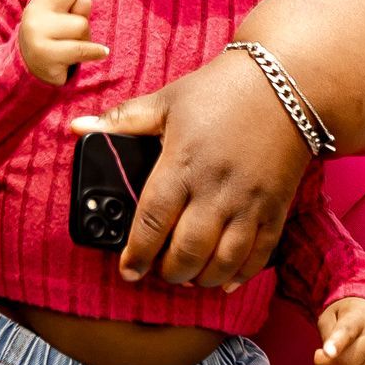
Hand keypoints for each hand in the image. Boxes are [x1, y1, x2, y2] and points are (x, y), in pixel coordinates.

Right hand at [18, 0, 115, 85]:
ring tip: (69, 46)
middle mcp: (42, 9)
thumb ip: (75, 5)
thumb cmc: (51, 38)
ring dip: (85, 37)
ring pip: (83, 24)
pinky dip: (94, 51)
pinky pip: (82, 47)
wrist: (25, 71)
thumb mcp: (60, 18)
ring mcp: (42, 30)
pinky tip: (103, 52)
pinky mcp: (48, 53)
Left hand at [75, 49, 309, 288]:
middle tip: (158, 271)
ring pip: (224, 260)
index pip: (153, 221)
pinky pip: (260, 254)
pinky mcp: (276, 207)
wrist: (287, 83)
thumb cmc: (220, 91)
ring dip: (202, 278)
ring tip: (188, 277)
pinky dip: (241, 274)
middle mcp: (217, 189)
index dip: (137, 253)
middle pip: (188, 251)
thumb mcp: (166, 101)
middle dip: (169, 272)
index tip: (128, 270)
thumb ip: (122, 121)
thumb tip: (78, 126)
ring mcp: (249, 202)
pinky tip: (223, 281)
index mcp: (183, 163)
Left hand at [314, 298, 364, 364]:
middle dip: (328, 364)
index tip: (328, 353)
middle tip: (325, 353)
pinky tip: (360, 360)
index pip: (346, 331)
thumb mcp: (330, 316)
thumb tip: (329, 360)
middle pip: (345, 363)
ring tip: (352, 351)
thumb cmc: (348, 317)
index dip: (336, 344)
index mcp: (358, 317)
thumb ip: (325, 336)